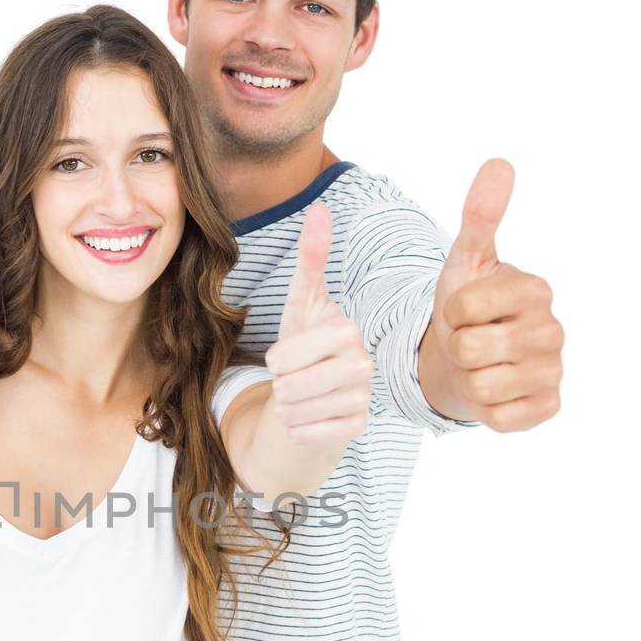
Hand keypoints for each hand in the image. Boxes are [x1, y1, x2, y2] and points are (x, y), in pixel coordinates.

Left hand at [264, 198, 373, 445]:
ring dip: (286, 408)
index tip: (287, 356)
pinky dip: (297, 429)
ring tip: (298, 397)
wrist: (319, 389)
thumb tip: (321, 207)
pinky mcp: (358, 428)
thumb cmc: (306, 343)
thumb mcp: (301, 301)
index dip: (275, 360)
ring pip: (295, 411)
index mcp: (346, 330)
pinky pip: (306, 434)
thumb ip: (310, 257)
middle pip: (289, 386)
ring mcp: (364, 399)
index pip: (283, 356)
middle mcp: (363, 364)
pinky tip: (308, 417)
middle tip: (293, 378)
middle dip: (279, 385)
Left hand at [421, 159, 563, 429]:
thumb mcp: (466, 261)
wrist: (466, 361)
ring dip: (469, 379)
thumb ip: (480, 216)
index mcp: (535, 289)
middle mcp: (553, 329)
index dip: (451, 314)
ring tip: (479, 366)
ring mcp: (554, 371)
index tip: (463, 311)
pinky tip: (494, 392)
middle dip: (457, 349)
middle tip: (468, 343)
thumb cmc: (467, 309)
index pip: (464, 307)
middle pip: (470, 349)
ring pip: (483, 385)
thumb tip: (499, 163)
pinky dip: (486, 410)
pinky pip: (501, 418)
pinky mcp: (547, 408)